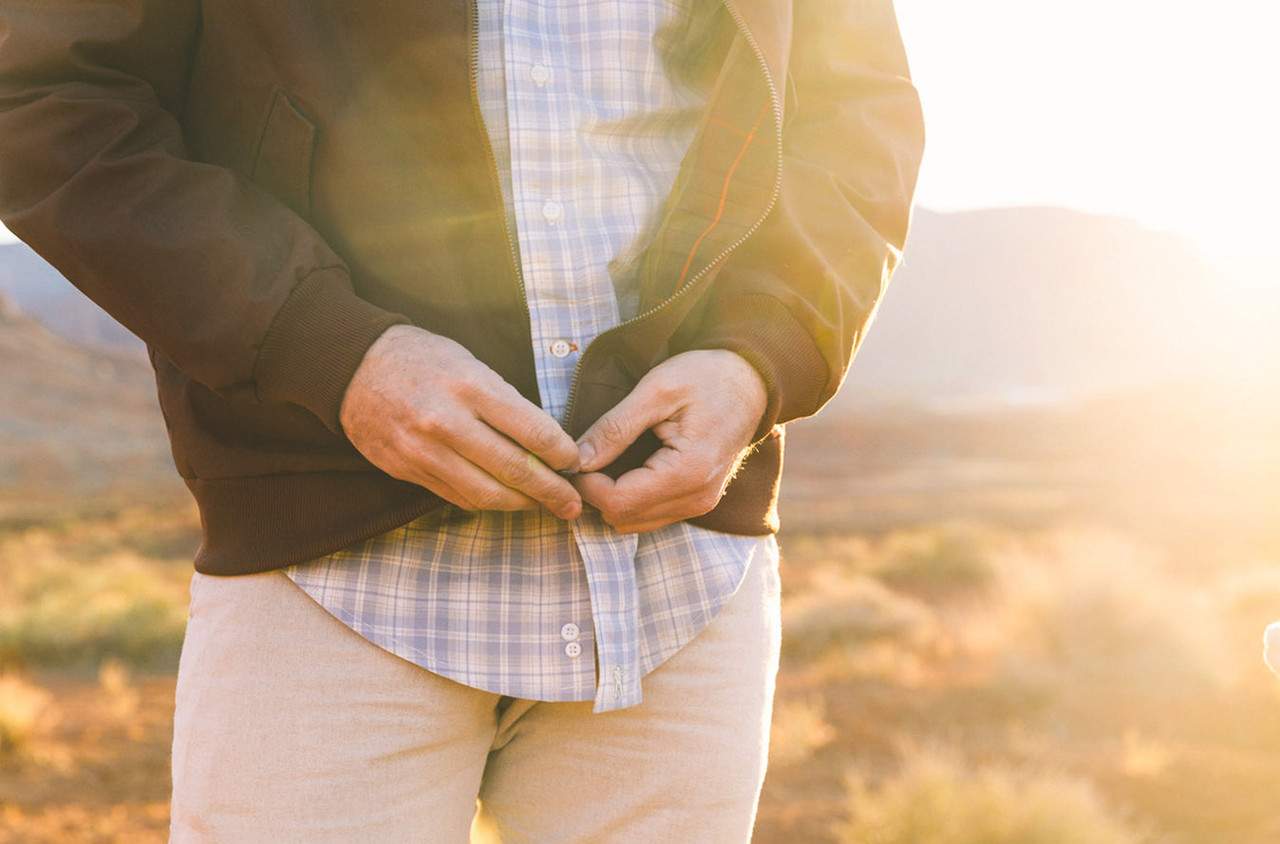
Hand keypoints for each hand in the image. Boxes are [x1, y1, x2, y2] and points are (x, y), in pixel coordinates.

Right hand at [339, 325, 582, 518]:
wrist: (354, 368)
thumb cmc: (422, 360)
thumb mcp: (470, 364)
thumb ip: (505, 403)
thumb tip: (546, 442)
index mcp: (471, 386)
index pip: (533, 431)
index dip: (563, 455)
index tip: (576, 463)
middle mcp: (447, 422)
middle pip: (514, 470)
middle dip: (551, 492)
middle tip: (572, 504)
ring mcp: (424, 451)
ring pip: (487, 494)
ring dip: (521, 505)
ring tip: (542, 506)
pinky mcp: (408, 471)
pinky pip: (457, 497)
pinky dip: (486, 501)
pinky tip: (504, 499)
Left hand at [572, 350, 766, 532]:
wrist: (752, 380)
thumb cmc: (707, 376)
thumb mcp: (656, 391)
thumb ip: (615, 428)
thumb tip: (578, 460)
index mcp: (688, 472)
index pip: (618, 502)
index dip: (587, 485)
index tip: (575, 457)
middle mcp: (696, 498)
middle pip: (623, 518)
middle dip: (596, 494)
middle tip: (585, 457)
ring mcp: (700, 503)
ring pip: (635, 523)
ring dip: (611, 499)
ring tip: (604, 461)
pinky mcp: (698, 501)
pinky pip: (651, 515)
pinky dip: (630, 499)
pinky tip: (623, 468)